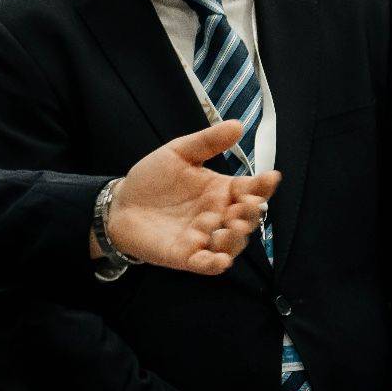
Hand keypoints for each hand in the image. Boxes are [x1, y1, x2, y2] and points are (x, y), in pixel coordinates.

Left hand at [107, 120, 281, 274]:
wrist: (121, 203)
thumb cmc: (152, 180)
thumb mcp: (178, 153)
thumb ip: (207, 142)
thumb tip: (237, 125)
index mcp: (221, 191)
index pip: (250, 190)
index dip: (263, 185)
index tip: (270, 177)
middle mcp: (218, 216)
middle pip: (246, 219)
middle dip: (250, 214)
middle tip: (244, 205)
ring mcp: (205, 238)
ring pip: (232, 244)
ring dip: (235, 239)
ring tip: (229, 227)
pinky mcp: (187, 256)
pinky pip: (208, 265)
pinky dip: (215, 263)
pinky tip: (218, 259)